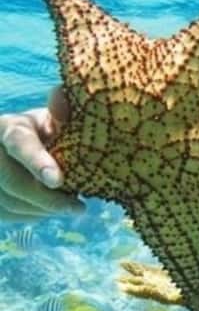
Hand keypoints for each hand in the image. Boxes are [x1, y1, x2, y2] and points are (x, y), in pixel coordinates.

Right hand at [0, 86, 84, 221]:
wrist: (22, 146)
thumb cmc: (46, 133)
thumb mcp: (53, 121)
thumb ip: (60, 113)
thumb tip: (61, 94)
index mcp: (9, 127)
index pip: (20, 143)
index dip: (37, 162)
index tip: (57, 179)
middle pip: (13, 181)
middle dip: (48, 199)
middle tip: (79, 208)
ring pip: (9, 202)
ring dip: (43, 210)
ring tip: (69, 207)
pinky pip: (6, 215)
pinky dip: (32, 216)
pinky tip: (49, 210)